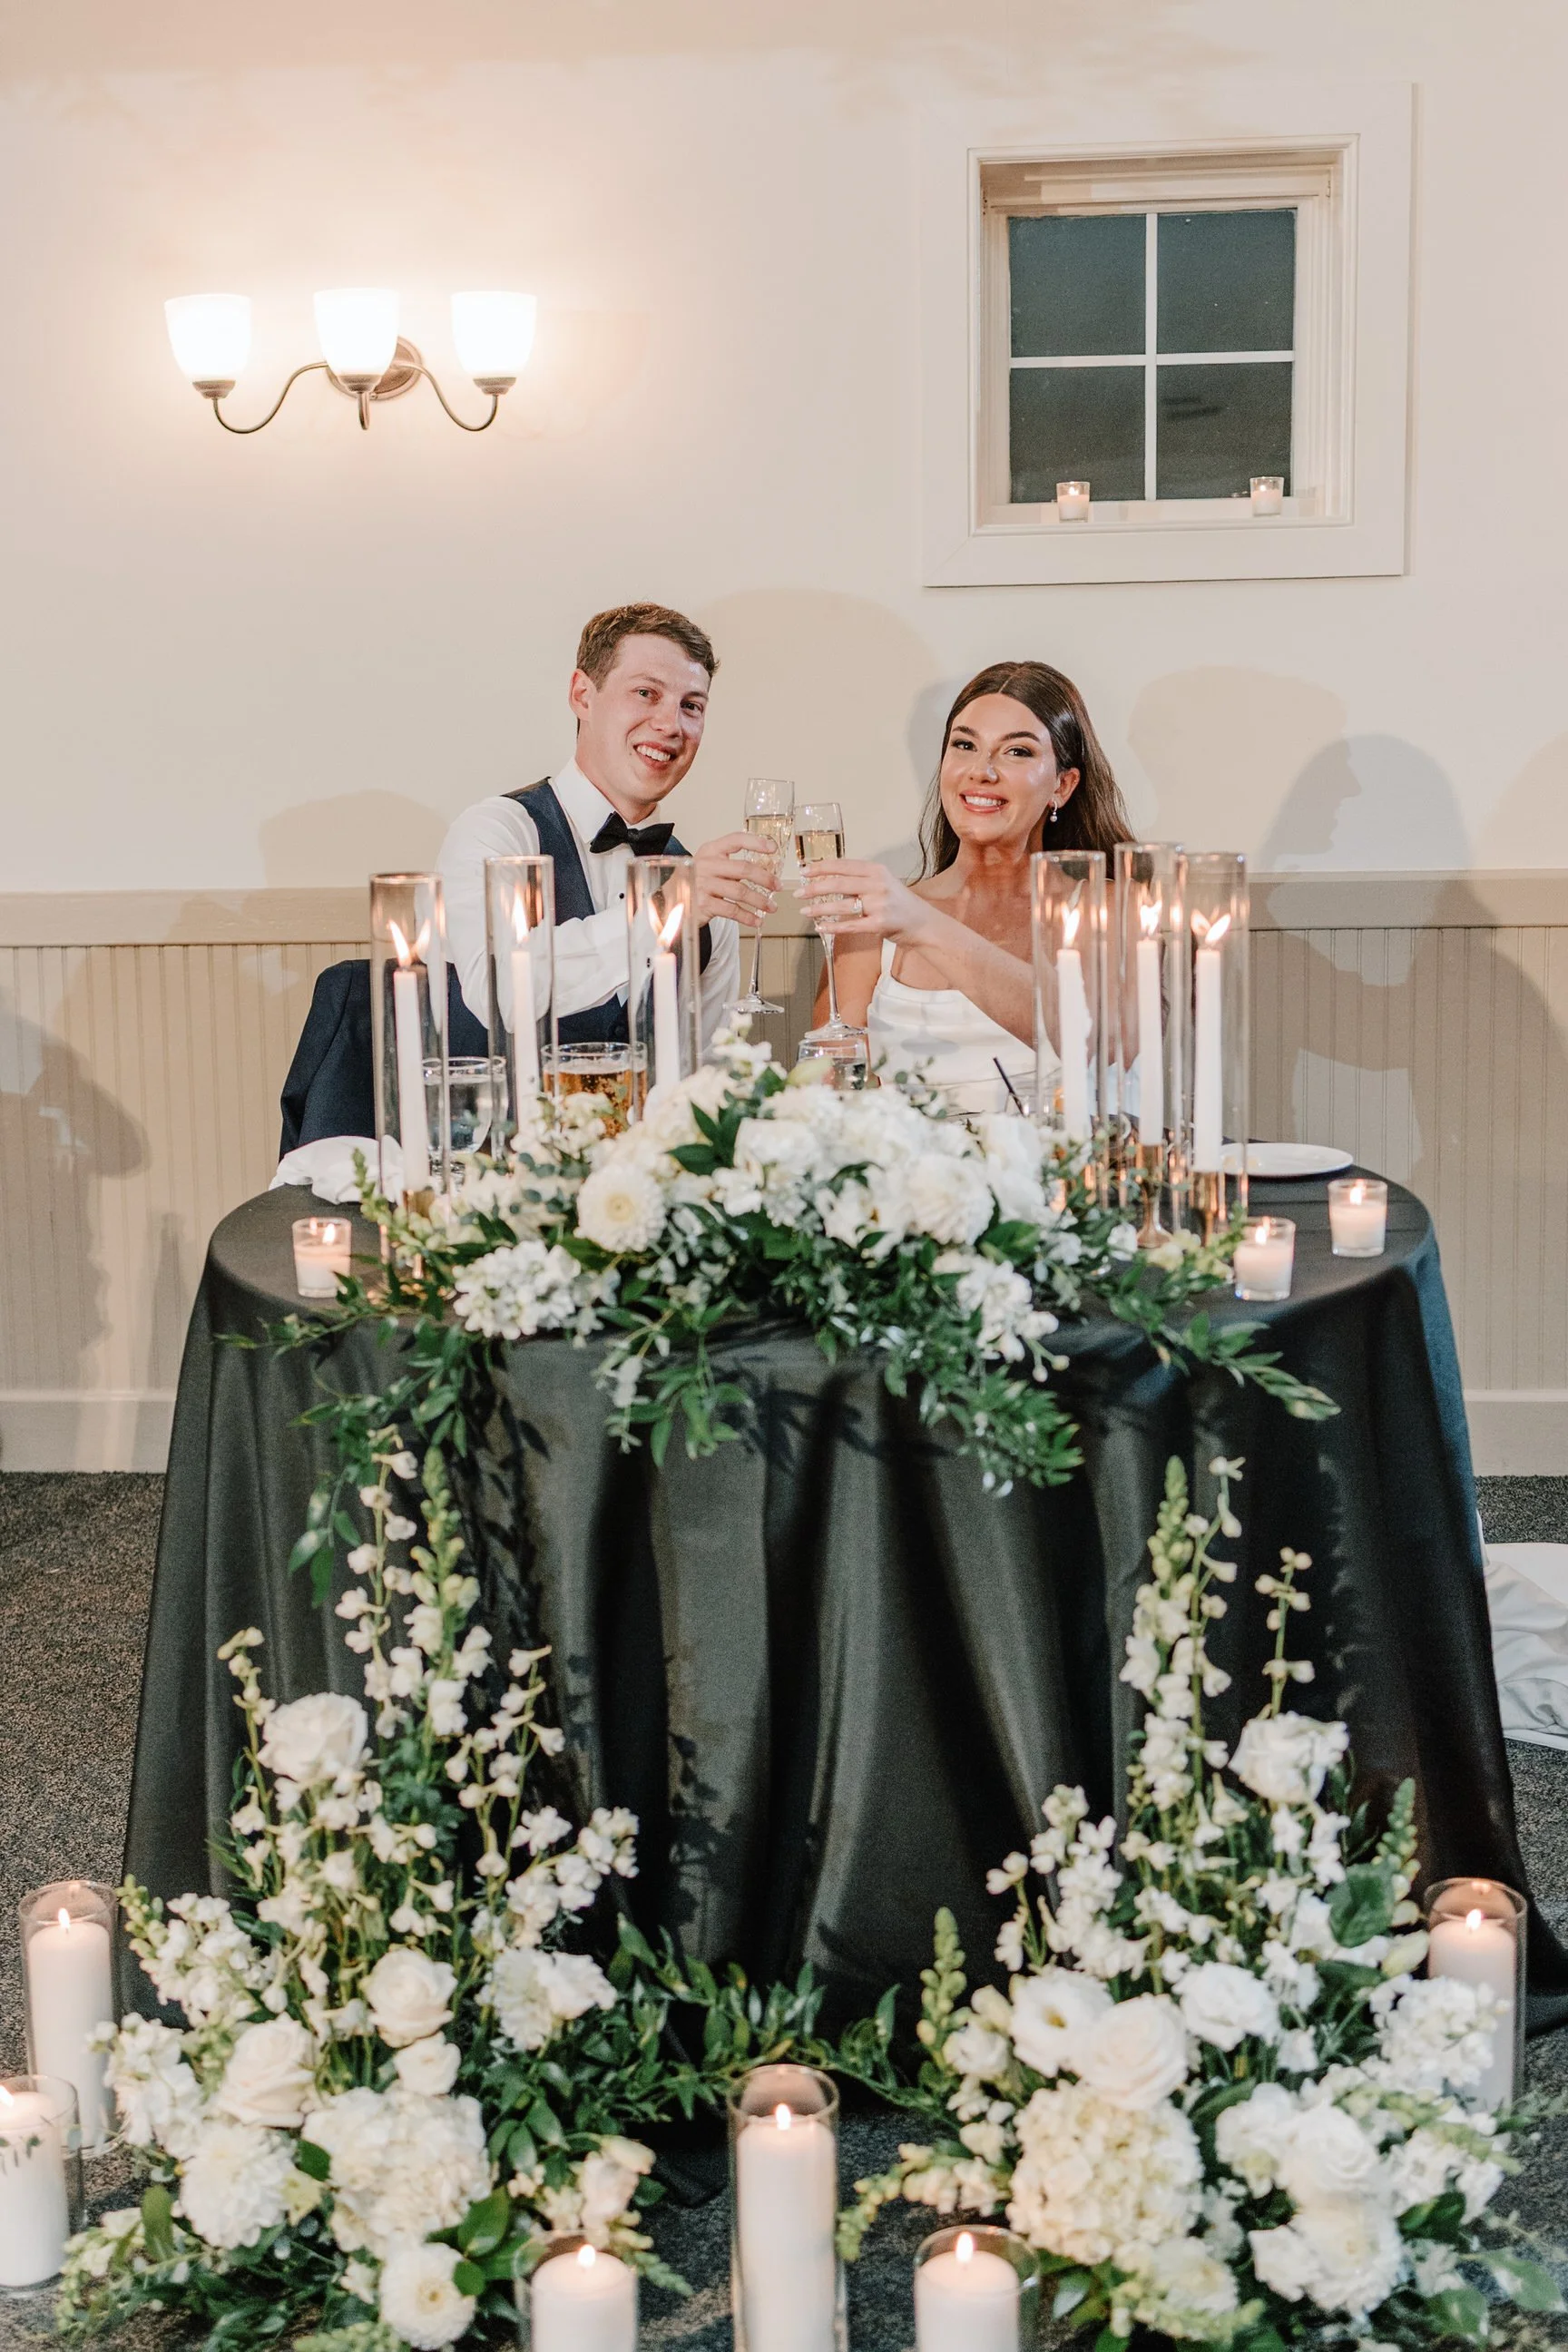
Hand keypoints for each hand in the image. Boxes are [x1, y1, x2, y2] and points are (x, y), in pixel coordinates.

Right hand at [693, 829, 777, 927]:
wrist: (672, 900)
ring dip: (760, 901)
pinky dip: (748, 917)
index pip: (736, 840)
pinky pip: (732, 910)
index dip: (756, 842)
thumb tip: (766, 871)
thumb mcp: (711, 865)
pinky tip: (757, 920)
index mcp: (710, 850)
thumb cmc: (698, 881)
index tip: (773, 849)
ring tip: (772, 907)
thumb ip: (732, 865)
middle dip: (765, 878)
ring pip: (740, 891)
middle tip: (778, 886)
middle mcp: (706, 864)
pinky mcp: (703, 904)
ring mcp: (703, 884)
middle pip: (743, 869)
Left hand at [798, 858, 933, 939]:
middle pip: (838, 883)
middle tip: (797, 893)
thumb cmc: (899, 903)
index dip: (820, 867)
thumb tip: (827, 877)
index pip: (843, 865)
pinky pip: (850, 926)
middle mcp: (878, 884)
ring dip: (819, 909)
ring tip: (804, 911)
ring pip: (842, 905)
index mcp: (876, 870)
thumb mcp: (882, 882)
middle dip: (814, 888)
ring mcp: (879, 904)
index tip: (803, 871)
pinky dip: (833, 927)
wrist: (922, 923)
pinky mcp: (879, 924)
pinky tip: (820, 927)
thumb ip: (859, 879)